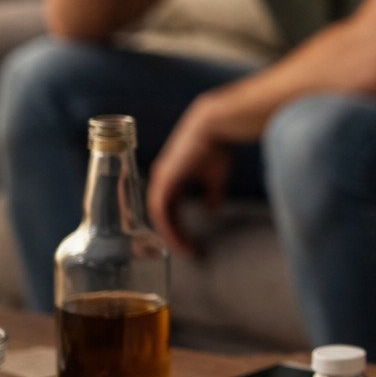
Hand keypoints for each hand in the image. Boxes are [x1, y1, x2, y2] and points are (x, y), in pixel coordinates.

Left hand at [146, 98, 232, 257]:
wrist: (215, 125)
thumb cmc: (216, 146)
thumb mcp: (215, 176)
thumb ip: (212, 195)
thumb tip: (212, 210)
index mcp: (172, 178)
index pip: (169, 209)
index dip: (178, 227)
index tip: (189, 243)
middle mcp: (162, 179)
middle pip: (161, 215)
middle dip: (173, 235)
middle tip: (187, 251)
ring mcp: (161, 179)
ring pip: (159, 215)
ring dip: (171, 234)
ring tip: (185, 249)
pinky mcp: (164, 180)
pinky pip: (161, 210)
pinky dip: (168, 226)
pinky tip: (178, 237)